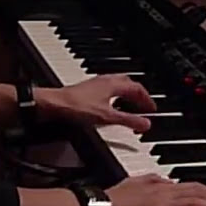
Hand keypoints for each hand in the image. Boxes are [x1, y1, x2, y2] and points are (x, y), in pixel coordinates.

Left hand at [36, 75, 155, 132]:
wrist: (54, 105)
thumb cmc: (77, 107)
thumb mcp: (108, 118)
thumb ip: (129, 121)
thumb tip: (146, 124)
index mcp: (113, 84)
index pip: (137, 88)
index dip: (147, 99)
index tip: (151, 109)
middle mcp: (105, 80)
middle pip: (128, 83)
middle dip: (138, 94)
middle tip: (143, 105)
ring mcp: (95, 84)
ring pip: (117, 85)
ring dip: (126, 94)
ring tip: (130, 105)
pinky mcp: (87, 90)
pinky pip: (107, 89)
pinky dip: (115, 96)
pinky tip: (110, 106)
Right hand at [106, 175, 205, 205]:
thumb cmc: (114, 199)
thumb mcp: (134, 182)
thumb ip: (151, 180)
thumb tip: (165, 180)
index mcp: (159, 185)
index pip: (187, 184)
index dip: (203, 189)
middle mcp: (165, 192)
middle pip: (196, 191)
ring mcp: (165, 204)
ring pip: (195, 202)